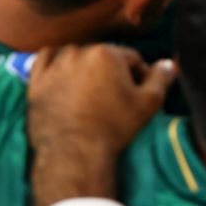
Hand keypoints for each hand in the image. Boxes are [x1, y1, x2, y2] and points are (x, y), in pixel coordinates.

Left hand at [27, 45, 175, 205]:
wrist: (75, 152)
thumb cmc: (115, 126)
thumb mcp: (149, 103)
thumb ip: (162, 78)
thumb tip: (169, 63)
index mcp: (107, 53)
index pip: (131, 58)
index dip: (139, 75)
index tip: (138, 93)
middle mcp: (79, 53)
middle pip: (104, 56)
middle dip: (112, 72)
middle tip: (116, 96)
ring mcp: (55, 66)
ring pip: (76, 57)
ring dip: (85, 68)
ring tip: (90, 91)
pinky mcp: (36, 81)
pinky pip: (45, 60)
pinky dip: (55, 64)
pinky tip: (63, 76)